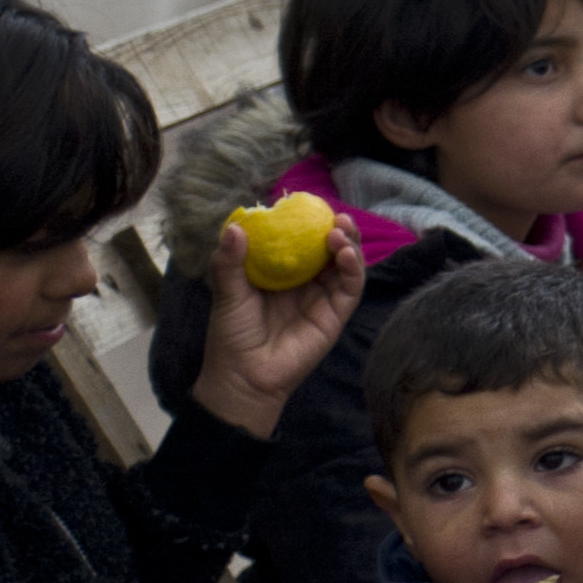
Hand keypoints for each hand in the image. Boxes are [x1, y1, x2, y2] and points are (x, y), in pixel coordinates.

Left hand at [188, 223, 368, 435]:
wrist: (244, 376)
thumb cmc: (232, 336)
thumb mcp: (228, 294)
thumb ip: (230, 263)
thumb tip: (234, 226)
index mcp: (280, 274)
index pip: (299, 243)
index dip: (308, 224)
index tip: (308, 206)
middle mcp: (305, 283)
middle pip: (329, 250)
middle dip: (337, 230)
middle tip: (335, 216)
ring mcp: (323, 298)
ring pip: (346, 264)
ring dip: (349, 245)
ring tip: (340, 232)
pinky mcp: (336, 314)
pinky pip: (351, 287)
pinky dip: (354, 268)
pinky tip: (347, 254)